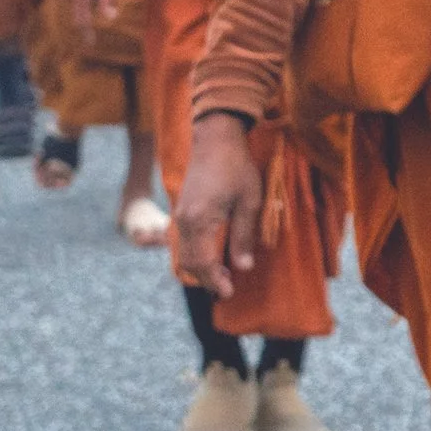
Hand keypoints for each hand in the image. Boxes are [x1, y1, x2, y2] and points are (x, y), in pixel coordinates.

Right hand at [174, 111, 264, 301]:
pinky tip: (214, 253)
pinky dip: (196, 253)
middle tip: (226, 288)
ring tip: (223, 274)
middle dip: (206, 279)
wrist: (215, 139)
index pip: (203, 263)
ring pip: (184, 252)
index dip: (215, 281)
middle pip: (189, 262)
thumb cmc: (237, 168)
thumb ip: (244, 235)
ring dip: (200, 267)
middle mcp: (185, 221)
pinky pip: (185, 241)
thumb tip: (243, 267)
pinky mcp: (183, 209)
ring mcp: (181, 215)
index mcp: (200, 221)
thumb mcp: (249, 202)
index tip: (229, 292)